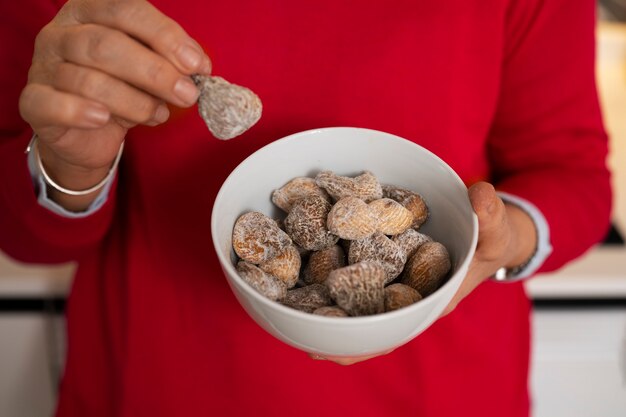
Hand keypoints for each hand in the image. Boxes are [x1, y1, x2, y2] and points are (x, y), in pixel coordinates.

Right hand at [19, 0, 210, 209]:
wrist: (87, 134)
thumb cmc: (121, 92)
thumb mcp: (149, 72)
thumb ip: (169, 63)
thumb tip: (198, 67)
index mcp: (91, 11)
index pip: (126, 10)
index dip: (164, 36)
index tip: (198, 64)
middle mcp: (62, 32)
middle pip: (107, 44)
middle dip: (155, 72)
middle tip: (188, 94)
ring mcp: (43, 65)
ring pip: (88, 79)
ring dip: (134, 101)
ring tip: (160, 114)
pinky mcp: (34, 101)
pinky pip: (52, 104)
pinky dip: (81, 112)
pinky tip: (105, 119)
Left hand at [310, 181, 536, 364]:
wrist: (489, 228)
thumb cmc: (493, 239)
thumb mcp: (498, 228)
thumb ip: (491, 214)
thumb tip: (478, 195)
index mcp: (432, 301)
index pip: (393, 331)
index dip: (362, 343)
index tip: (329, 351)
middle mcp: (409, 294)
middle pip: (366, 320)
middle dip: (333, 326)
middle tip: (294, 327)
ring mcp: (397, 278)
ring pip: (357, 296)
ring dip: (328, 297)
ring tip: (291, 300)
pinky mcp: (389, 259)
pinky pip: (359, 268)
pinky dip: (336, 265)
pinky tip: (309, 259)